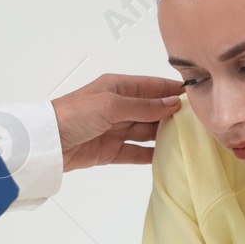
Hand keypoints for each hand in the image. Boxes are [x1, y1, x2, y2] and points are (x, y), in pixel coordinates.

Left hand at [52, 74, 184, 170]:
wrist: (47, 142)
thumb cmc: (75, 114)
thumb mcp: (112, 105)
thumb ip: (144, 107)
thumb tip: (172, 104)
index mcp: (117, 87)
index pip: (151, 86)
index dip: (171, 90)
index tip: (195, 95)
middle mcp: (117, 107)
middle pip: (151, 110)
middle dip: (171, 115)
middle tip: (197, 122)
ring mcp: (114, 130)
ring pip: (146, 132)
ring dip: (164, 136)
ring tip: (187, 140)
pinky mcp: (110, 151)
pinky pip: (135, 152)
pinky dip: (150, 155)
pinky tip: (168, 157)